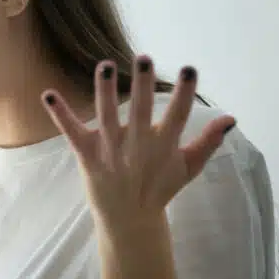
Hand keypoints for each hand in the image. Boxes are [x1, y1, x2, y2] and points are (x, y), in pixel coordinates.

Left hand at [40, 55, 235, 229]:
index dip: (184, 93)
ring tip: (105, 66)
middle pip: (141, 111)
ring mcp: (111, 149)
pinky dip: (60, 114)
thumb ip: (208, 141)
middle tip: (143, 58)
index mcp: (164, 145)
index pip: (179, 115)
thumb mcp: (188, 167)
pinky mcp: (87, 155)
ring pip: (107, 116)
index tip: (189, 69)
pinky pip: (72, 132)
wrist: (129, 219)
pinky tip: (48, 94)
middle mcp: (137, 145)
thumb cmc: (160, 187)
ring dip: (105, 91)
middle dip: (143, 85)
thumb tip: (231, 118)